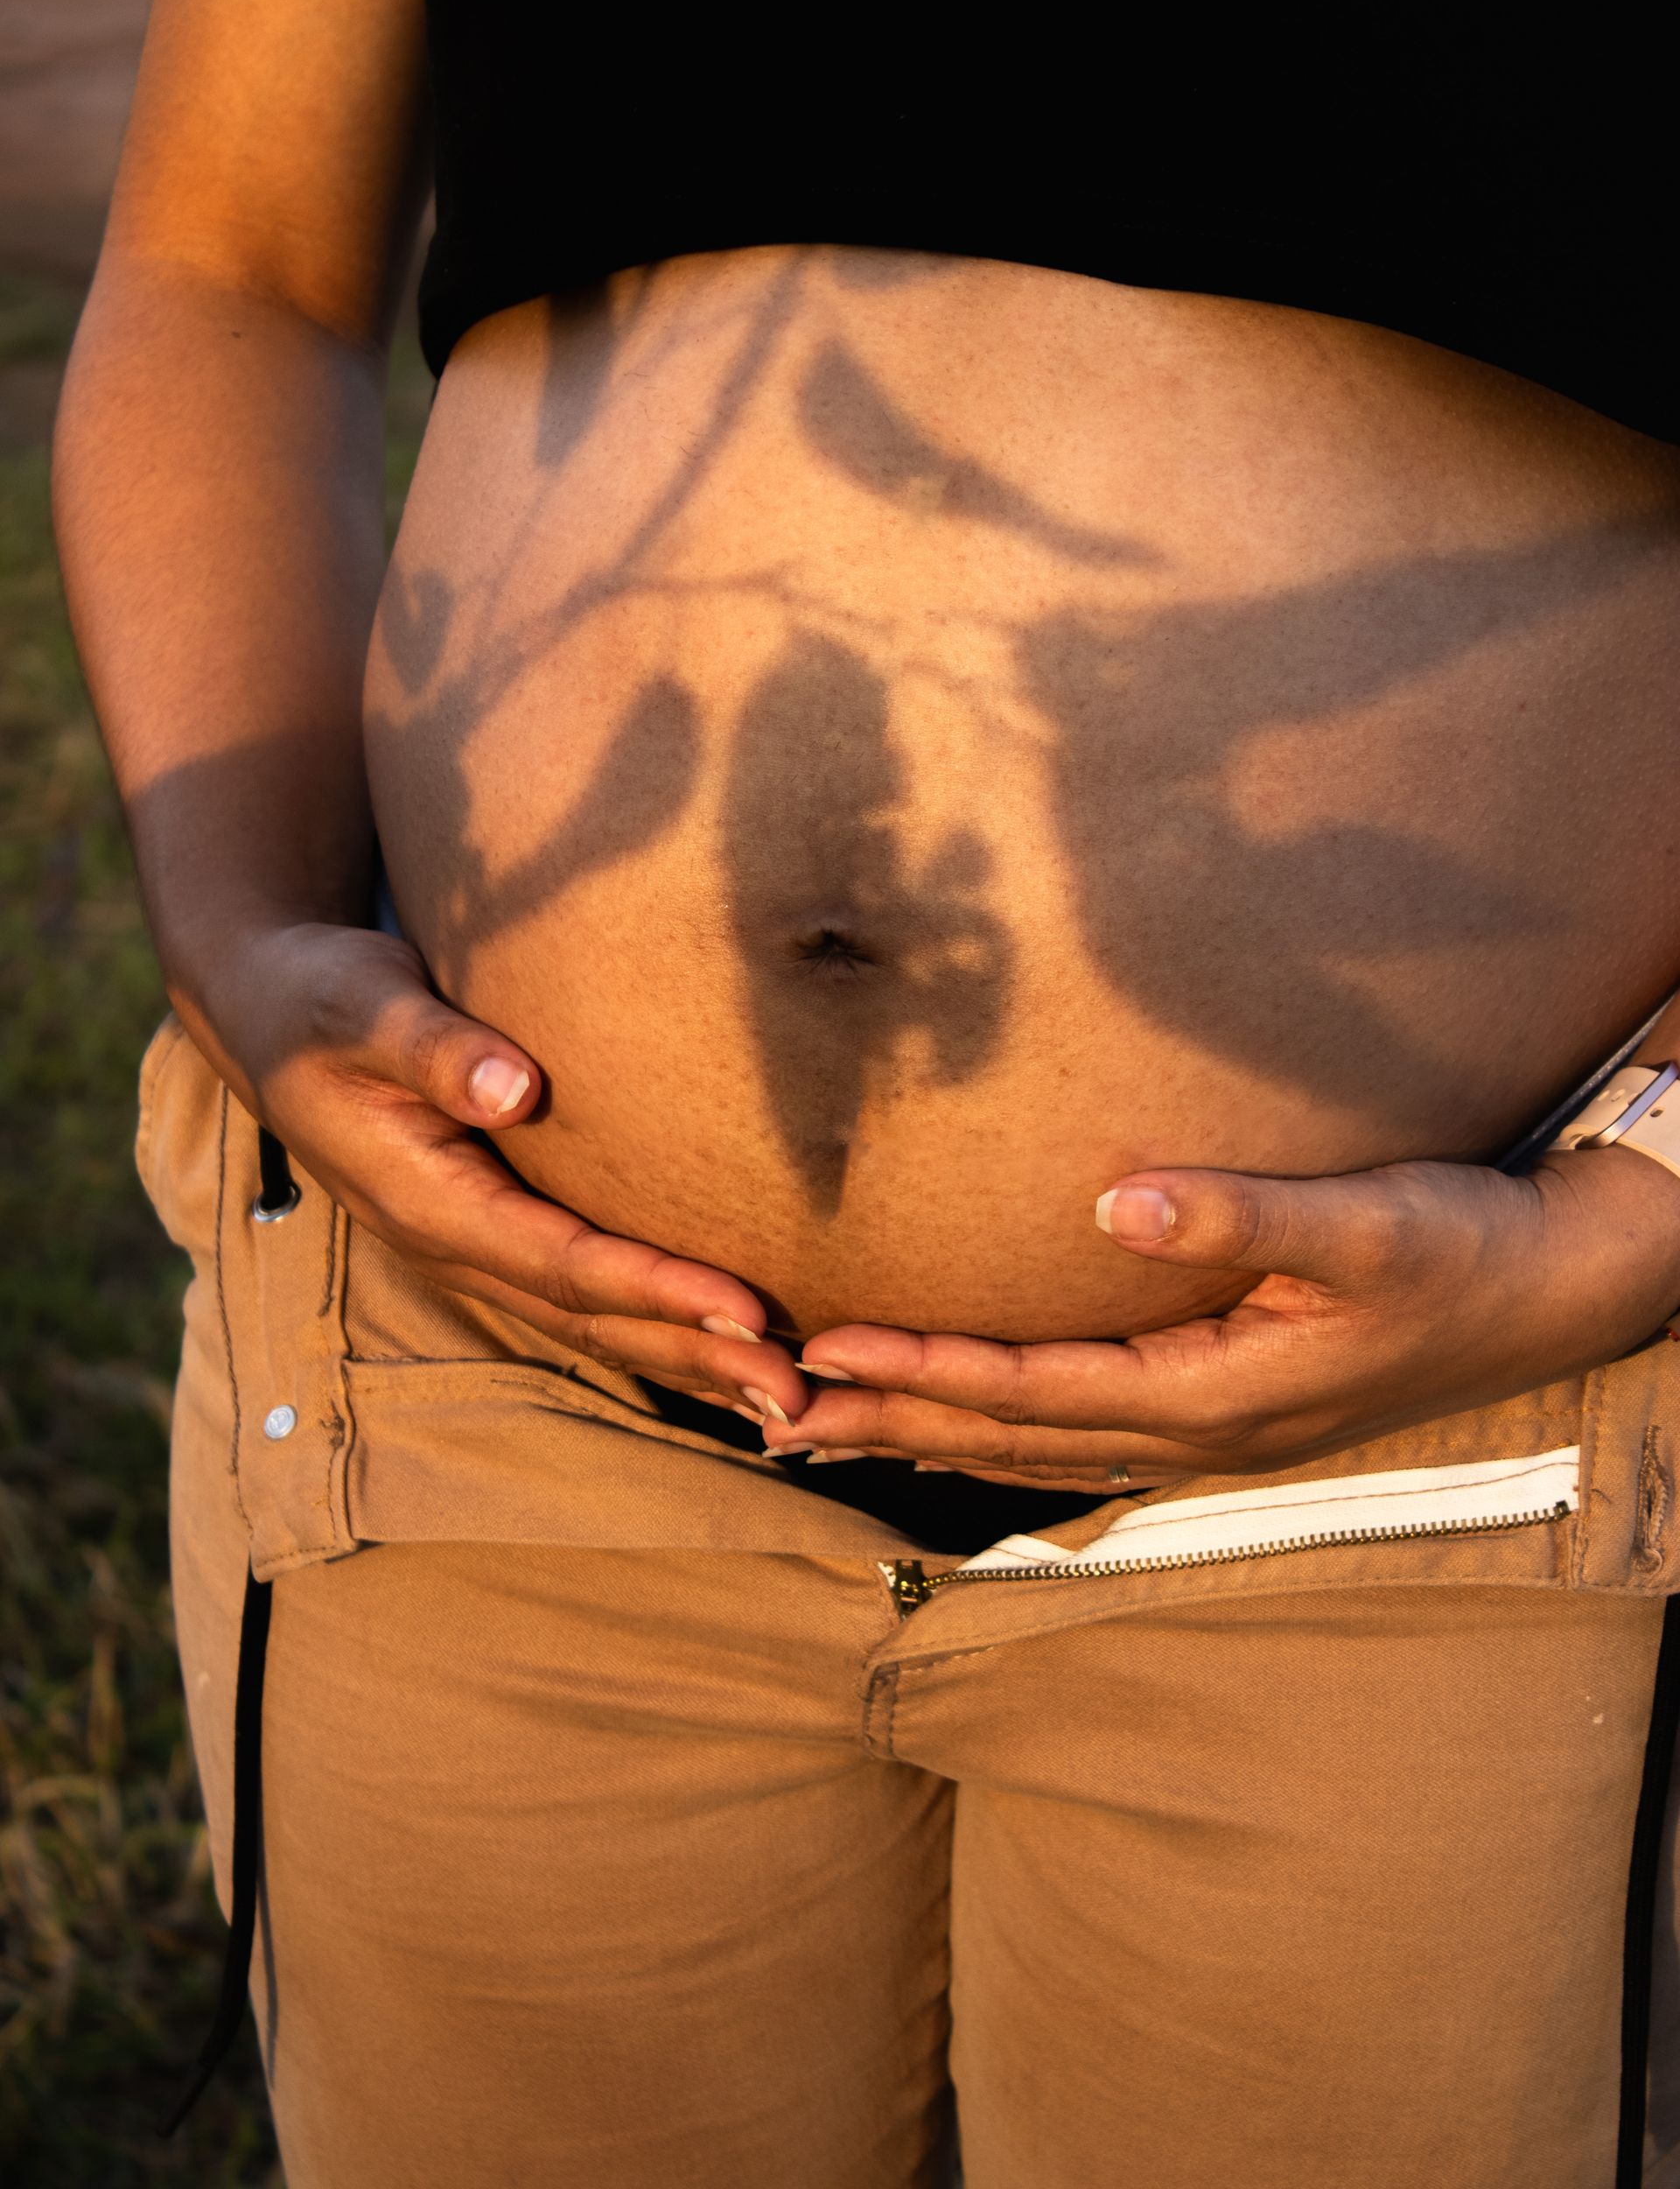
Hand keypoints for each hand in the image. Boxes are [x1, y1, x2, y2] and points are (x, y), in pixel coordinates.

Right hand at [179, 917, 812, 1423]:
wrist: (276, 1012)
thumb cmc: (322, 996)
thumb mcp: (360, 1003)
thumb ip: (433, 1046)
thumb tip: (515, 1088)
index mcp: (429, 1202)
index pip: (564, 1263)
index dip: (655, 1289)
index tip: (747, 1308)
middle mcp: (456, 1244)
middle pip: (592, 1321)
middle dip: (696, 1357)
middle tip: (797, 1397)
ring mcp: (476, 1247)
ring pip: (594, 1325)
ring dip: (688, 1361)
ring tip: (787, 1401)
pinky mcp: (497, 1230)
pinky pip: (585, 1299)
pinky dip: (656, 1328)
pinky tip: (725, 1347)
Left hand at [768, 1145, 1679, 1483]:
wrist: (1550, 1288)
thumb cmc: (1459, 1249)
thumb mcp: (1364, 1225)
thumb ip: (1240, 1216)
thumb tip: (1113, 1203)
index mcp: (1215, 1393)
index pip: (1033, 1391)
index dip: (925, 1376)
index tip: (823, 1354)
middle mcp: (1198, 1429)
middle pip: (1012, 1441)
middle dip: (893, 1426)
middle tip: (773, 1417)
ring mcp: (1210, 1429)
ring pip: (1038, 1448)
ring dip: (932, 1437)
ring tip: (832, 1430)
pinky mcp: (1223, 1404)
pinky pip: (1081, 1433)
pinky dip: (1002, 1430)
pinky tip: (963, 1420)